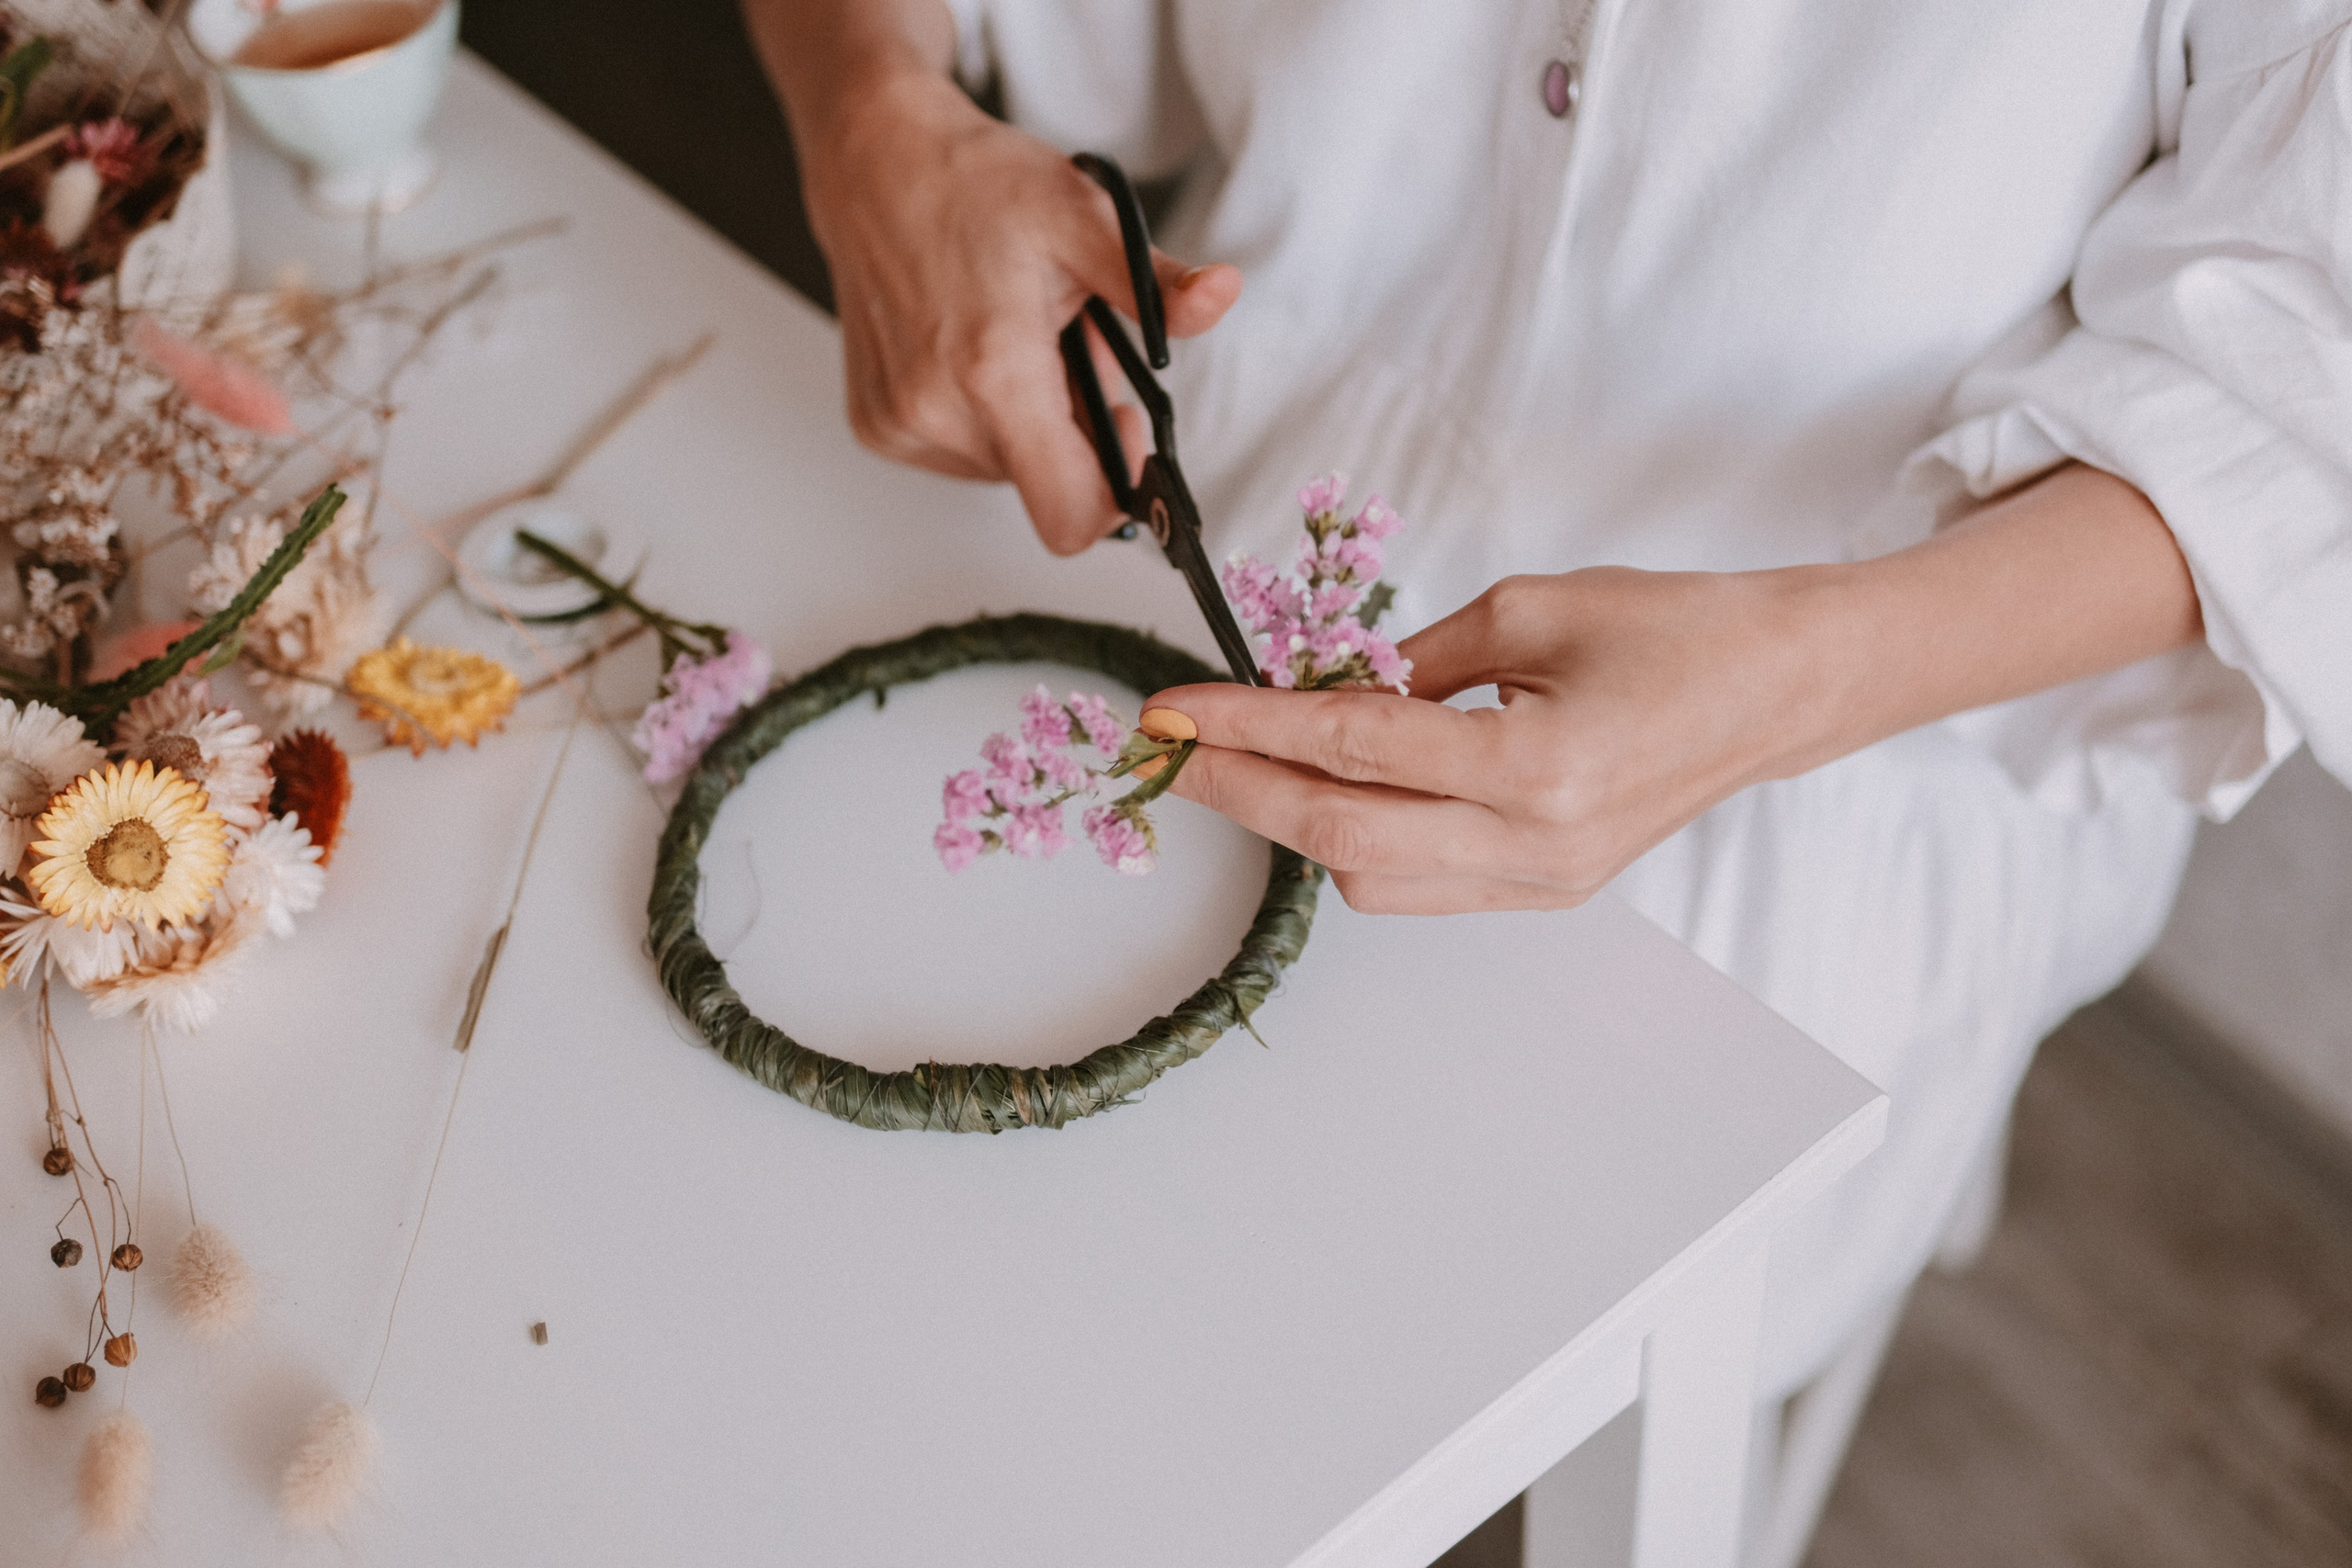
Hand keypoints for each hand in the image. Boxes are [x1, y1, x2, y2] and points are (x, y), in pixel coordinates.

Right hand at [794, 68, 1241, 553]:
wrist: (875, 164)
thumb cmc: (976, 185)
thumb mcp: (1085, 218)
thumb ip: (1156, 283)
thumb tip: (1222, 295)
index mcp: (993, 372)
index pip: (1069, 514)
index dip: (1115, 491)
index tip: (1125, 431)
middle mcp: (935, 413)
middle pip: (1043, 486)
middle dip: (1075, 431)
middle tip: (1068, 347)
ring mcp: (899, 425)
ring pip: (1004, 472)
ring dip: (1027, 422)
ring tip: (1017, 339)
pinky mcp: (876, 427)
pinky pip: (959, 456)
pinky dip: (982, 418)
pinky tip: (973, 349)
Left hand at [1136, 464, 2204, 914]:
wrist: (1779, 689)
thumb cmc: (1673, 628)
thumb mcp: (1529, 609)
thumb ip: (1416, 661)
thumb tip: (1323, 692)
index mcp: (1535, 765)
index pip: (1351, 748)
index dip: (1248, 727)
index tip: (1172, 710)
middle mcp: (1534, 846)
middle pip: (1342, 839)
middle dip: (1243, 792)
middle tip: (1170, 751)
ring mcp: (1542, 884)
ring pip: (1372, 883)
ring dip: (1297, 823)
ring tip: (1246, 763)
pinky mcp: (1547, 893)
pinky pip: (1421, 888)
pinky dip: (1359, 842)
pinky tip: (1331, 791)